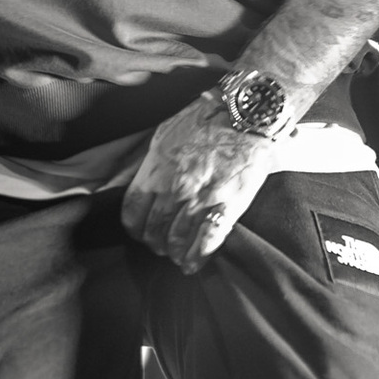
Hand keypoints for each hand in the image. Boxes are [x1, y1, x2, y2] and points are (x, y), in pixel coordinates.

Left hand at [121, 93, 277, 273]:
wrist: (245, 113)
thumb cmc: (206, 119)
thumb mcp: (166, 134)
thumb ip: (152, 163)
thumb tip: (142, 182)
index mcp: (156, 169)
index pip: (133, 213)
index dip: (136, 228)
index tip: (142, 231)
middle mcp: (174, 188)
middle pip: (154, 231)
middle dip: (155, 243)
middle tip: (161, 246)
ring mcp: (200, 200)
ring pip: (177, 241)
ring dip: (175, 253)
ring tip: (178, 256)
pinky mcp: (226, 207)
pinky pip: (206, 243)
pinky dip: (197, 258)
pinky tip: (193, 264)